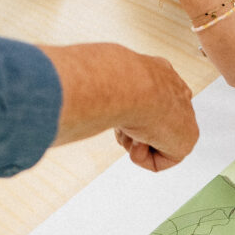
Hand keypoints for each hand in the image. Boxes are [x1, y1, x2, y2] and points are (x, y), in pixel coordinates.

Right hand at [39, 43, 199, 169]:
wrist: (128, 83)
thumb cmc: (107, 75)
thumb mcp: (92, 73)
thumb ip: (84, 82)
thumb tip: (49, 84)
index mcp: (157, 71)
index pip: (146, 99)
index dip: (127, 111)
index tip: (117, 108)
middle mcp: (175, 92)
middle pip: (149, 124)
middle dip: (131, 127)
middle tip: (121, 118)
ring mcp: (184, 116)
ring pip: (150, 143)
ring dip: (132, 140)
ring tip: (128, 123)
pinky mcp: (185, 142)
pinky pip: (158, 162)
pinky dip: (142, 156)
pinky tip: (139, 136)